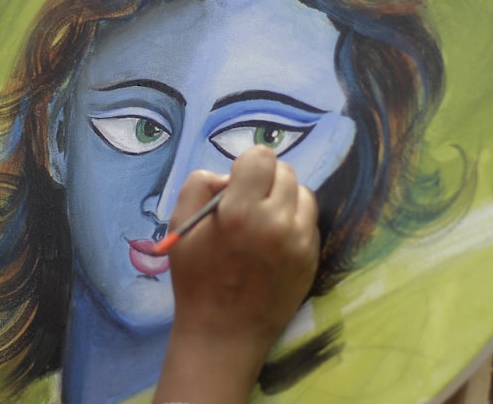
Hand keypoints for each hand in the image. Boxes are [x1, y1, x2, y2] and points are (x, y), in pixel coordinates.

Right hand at [154, 145, 318, 402]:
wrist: (224, 333)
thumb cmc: (196, 280)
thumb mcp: (179, 227)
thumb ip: (198, 185)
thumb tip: (227, 175)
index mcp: (240, 212)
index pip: (261, 158)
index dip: (246, 166)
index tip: (237, 184)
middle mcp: (277, 222)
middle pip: (285, 172)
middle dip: (265, 181)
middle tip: (248, 204)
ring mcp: (300, 241)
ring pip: (303, 194)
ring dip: (284, 199)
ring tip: (264, 221)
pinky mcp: (313, 257)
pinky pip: (309, 222)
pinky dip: (294, 222)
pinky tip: (274, 242)